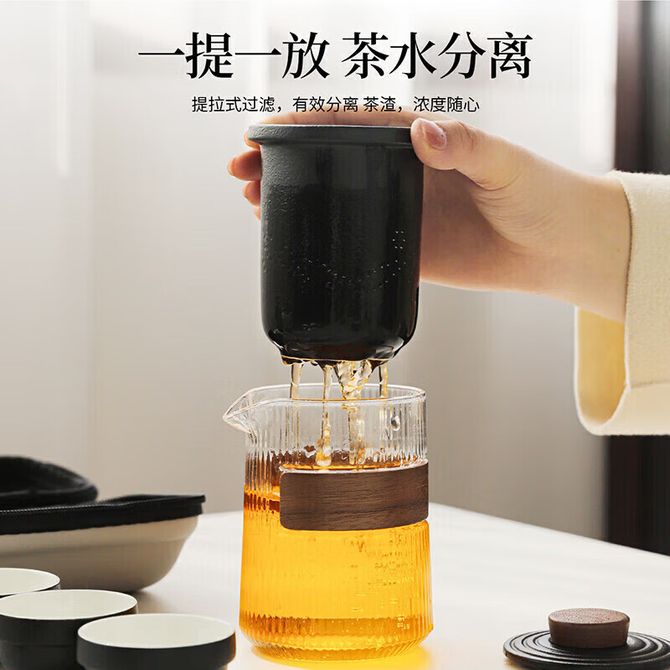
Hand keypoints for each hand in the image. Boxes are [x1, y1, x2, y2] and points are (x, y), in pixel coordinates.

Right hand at [229, 111, 630, 321]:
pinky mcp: (405, 250)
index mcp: (419, 140)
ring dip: (293, 201)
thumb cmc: (540, 194)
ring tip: (253, 205)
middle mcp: (401, 173)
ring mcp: (399, 212)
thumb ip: (467, 146)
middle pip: (329, 163)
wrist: (556, 249)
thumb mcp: (505, 162)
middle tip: (242, 173)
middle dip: (281, 164)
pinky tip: (293, 243)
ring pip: (335, 203)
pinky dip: (324, 243)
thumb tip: (425, 133)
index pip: (348, 125)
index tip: (261, 133)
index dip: (300, 127)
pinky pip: (357, 244)